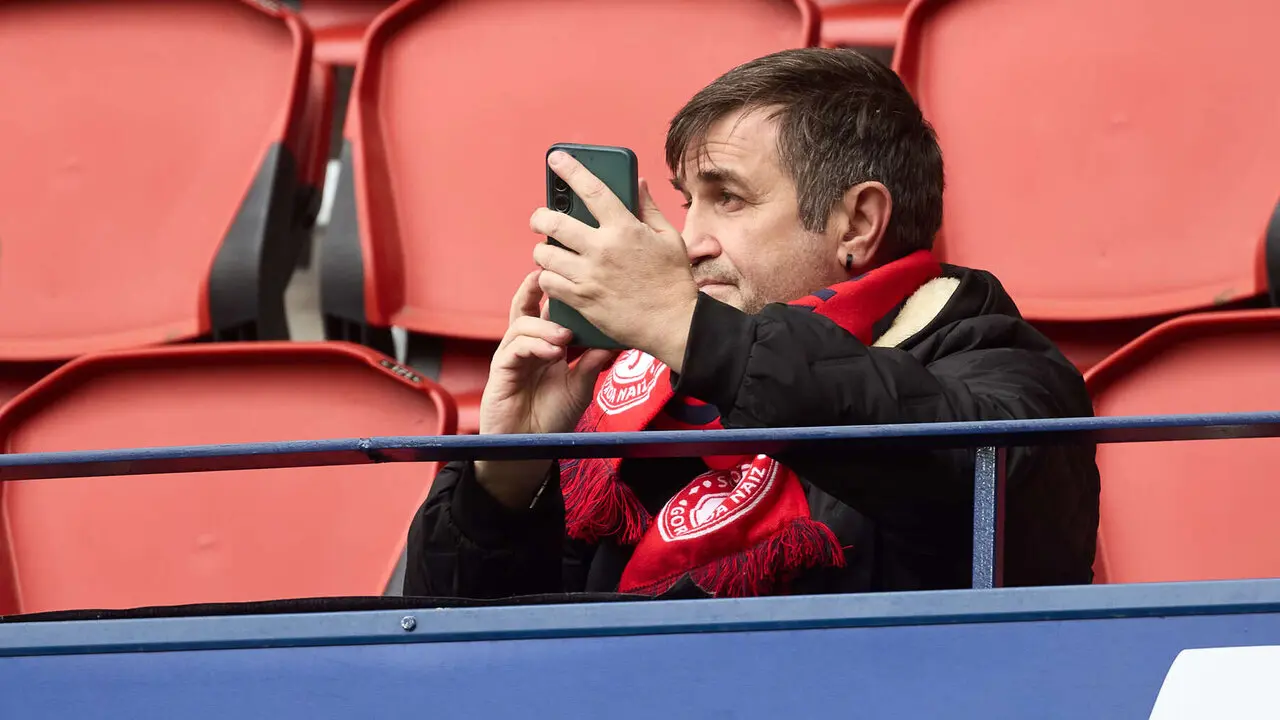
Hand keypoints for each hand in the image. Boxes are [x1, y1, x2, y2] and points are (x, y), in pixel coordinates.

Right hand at [474, 269, 617, 507]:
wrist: (531, 448)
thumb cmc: (552, 418)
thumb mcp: (581, 388)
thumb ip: (593, 363)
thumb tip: (615, 339)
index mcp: (545, 346)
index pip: (547, 310)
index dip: (556, 292)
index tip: (573, 274)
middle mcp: (526, 347)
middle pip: (525, 306)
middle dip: (536, 287)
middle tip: (551, 274)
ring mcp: (511, 357)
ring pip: (521, 325)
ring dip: (544, 326)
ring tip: (566, 336)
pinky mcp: (500, 371)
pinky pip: (514, 349)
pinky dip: (534, 345)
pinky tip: (553, 352)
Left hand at [530, 151, 698, 371]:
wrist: (673, 324)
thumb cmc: (673, 281)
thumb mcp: (669, 238)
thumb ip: (648, 208)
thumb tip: (637, 182)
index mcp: (624, 228)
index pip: (591, 189)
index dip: (570, 170)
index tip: (556, 158)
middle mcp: (602, 249)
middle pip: (553, 222)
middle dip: (540, 217)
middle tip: (541, 219)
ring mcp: (589, 276)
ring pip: (545, 254)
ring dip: (543, 250)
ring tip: (550, 252)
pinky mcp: (581, 300)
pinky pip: (548, 282)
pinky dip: (547, 277)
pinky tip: (555, 276)